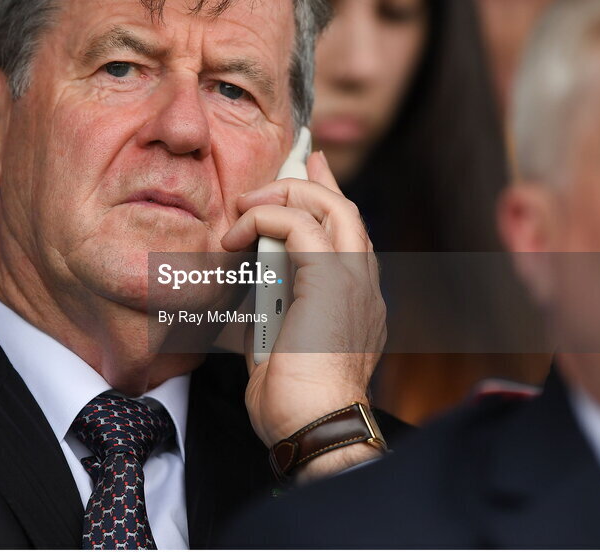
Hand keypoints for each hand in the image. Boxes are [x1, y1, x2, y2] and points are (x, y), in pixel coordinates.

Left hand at [221, 151, 386, 480]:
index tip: (312, 172)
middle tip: (268, 179)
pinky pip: (299, 226)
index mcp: (356, 299)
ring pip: (329, 206)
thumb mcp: (277, 347)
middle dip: (307, 183)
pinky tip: (237, 235)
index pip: (347, 234)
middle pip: (343, 210)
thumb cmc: (294, 401)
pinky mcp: (331, 279)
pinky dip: (263, 221)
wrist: (314, 427)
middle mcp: (363, 283)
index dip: (329, 196)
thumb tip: (245, 298)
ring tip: (245, 207)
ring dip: (281, 198)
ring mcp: (354, 279)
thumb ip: (270, 313)